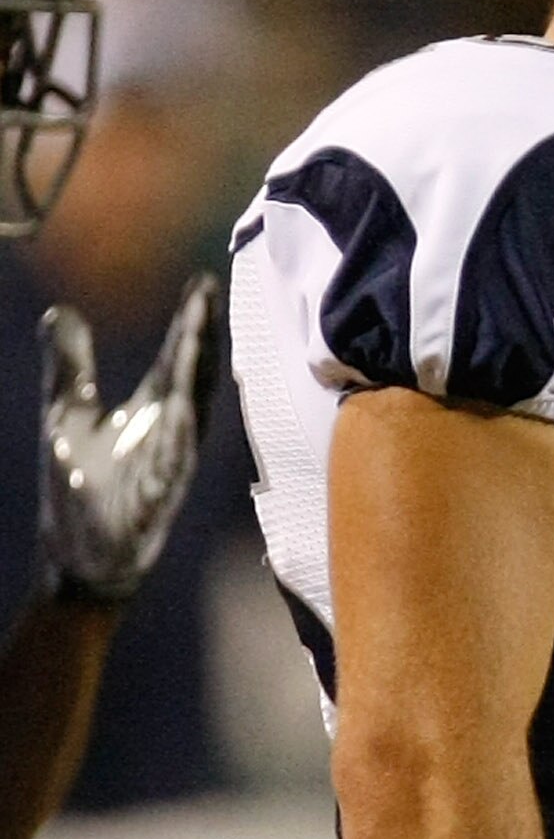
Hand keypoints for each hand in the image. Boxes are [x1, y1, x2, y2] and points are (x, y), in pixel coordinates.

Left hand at [36, 276, 221, 600]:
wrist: (84, 554)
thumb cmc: (81, 485)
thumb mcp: (66, 413)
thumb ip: (70, 365)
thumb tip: (61, 312)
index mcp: (155, 409)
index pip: (179, 357)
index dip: (191, 322)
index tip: (202, 284)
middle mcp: (173, 430)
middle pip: (194, 374)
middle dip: (201, 335)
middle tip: (207, 295)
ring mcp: (172, 461)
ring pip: (191, 409)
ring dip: (196, 373)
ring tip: (198, 336)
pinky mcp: (160, 494)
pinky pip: (174, 459)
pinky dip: (179, 433)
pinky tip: (181, 406)